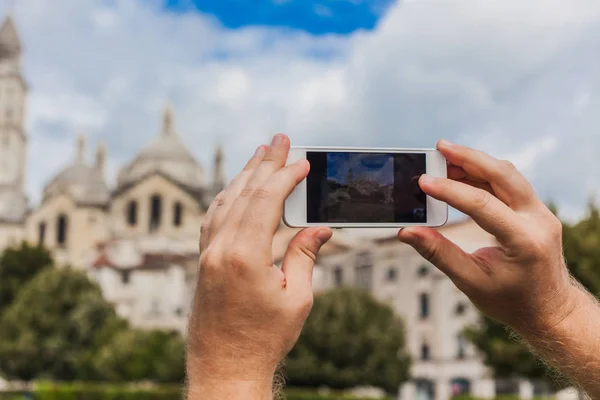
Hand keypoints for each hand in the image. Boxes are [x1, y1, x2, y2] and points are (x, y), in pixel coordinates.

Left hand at [187, 134, 331, 397]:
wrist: (224, 368)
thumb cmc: (263, 339)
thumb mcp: (296, 299)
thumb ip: (305, 256)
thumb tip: (319, 229)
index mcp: (244, 256)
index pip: (266, 201)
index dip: (285, 177)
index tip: (303, 162)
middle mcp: (219, 249)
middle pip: (243, 193)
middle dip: (264, 163)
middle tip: (279, 139)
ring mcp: (206, 255)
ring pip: (224, 202)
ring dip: (244, 176)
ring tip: (260, 155)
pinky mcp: (203, 262)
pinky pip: (213, 219)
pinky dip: (227, 198)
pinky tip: (237, 189)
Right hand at [398, 140, 578, 333]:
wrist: (549, 311)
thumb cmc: (511, 301)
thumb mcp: (471, 282)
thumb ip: (439, 253)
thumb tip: (407, 232)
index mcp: (524, 241)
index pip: (484, 204)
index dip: (450, 190)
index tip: (423, 181)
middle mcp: (538, 221)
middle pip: (503, 175)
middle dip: (469, 158)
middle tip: (439, 147)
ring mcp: (540, 213)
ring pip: (508, 174)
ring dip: (476, 163)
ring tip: (444, 157)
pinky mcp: (535, 211)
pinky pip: (509, 183)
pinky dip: (484, 175)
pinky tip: (461, 173)